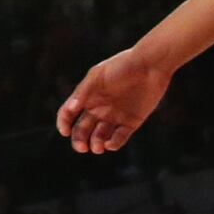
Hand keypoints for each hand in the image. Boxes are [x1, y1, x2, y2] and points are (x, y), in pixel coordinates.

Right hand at [56, 47, 174, 153]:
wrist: (150, 65)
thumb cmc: (121, 67)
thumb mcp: (98, 76)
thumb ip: (83, 92)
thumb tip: (70, 108)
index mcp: (87, 97)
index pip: (69, 114)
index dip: (63, 123)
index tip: (64, 132)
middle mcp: (99, 108)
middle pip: (83, 129)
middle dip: (79, 140)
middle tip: (81, 148)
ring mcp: (115, 116)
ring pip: (100, 137)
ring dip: (96, 144)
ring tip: (97, 147)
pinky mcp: (132, 122)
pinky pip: (120, 137)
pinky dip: (114, 143)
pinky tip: (111, 144)